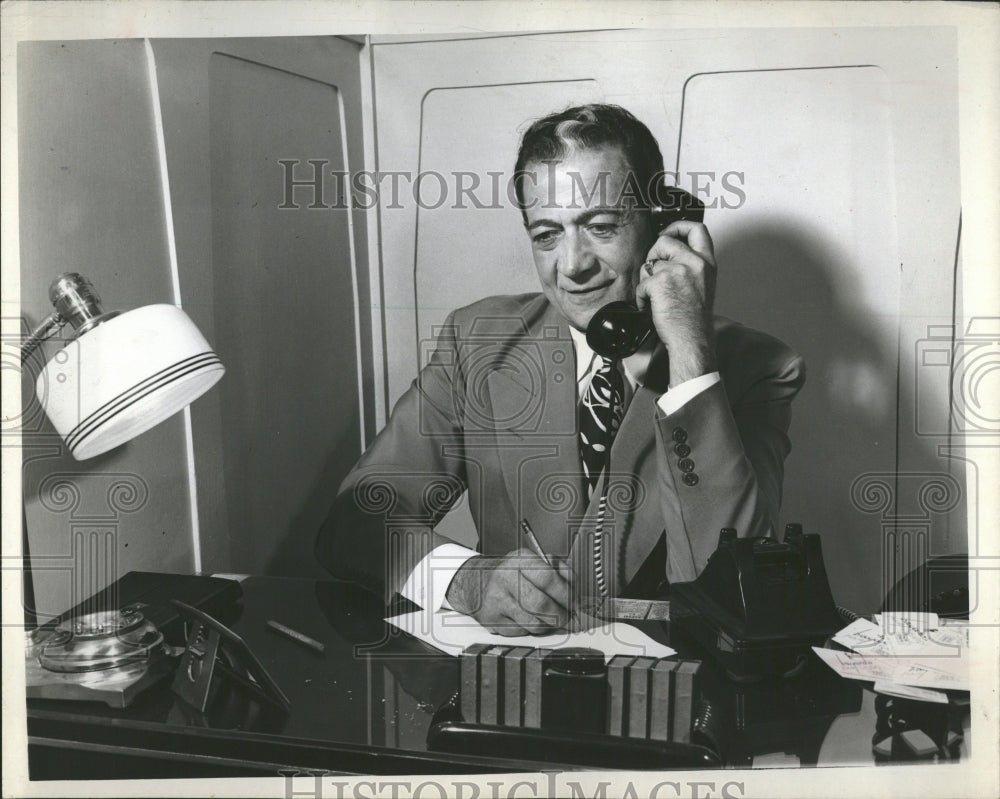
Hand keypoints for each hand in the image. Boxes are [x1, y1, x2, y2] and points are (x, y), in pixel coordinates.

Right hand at [445, 549, 572, 634]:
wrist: (477, 583)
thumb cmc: (513, 573)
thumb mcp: (534, 561)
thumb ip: (559, 570)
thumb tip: (574, 587)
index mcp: (520, 559)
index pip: (548, 578)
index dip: (566, 594)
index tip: (574, 602)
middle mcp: (505, 578)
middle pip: (541, 604)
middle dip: (561, 615)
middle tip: (567, 617)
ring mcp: (496, 600)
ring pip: (534, 623)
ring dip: (548, 625)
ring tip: (549, 618)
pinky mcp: (492, 620)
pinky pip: (522, 632)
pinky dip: (531, 629)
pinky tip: (528, 619)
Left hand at [635, 220, 717, 385]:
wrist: (691, 340)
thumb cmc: (693, 319)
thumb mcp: (702, 284)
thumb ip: (690, 265)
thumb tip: (665, 254)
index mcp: (707, 263)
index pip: (697, 229)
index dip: (679, 226)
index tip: (669, 233)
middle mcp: (695, 263)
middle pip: (665, 241)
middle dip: (653, 255)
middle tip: (655, 274)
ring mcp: (678, 271)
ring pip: (649, 264)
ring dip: (647, 281)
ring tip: (658, 298)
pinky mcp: (660, 282)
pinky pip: (641, 283)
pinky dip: (641, 298)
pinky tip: (652, 308)